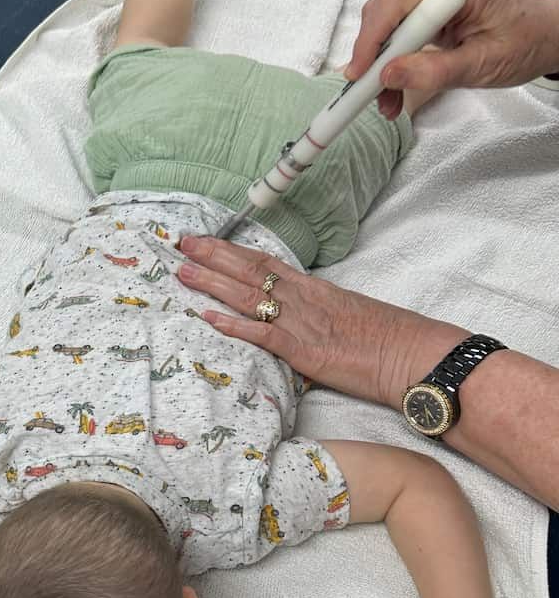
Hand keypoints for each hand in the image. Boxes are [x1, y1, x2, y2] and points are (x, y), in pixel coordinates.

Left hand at [177, 236, 465, 405]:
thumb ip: (321, 316)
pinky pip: (262, 334)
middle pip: (251, 271)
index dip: (233, 252)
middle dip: (213, 257)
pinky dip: (233, 324)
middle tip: (181, 243)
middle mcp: (305, 300)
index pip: (267, 264)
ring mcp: (303, 324)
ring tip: (182, 271)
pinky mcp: (305, 351)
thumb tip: (301, 323)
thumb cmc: (392, 341)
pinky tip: (208, 316)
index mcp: (317, 290)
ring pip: (249, 296)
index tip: (206, 242)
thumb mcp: (351, 318)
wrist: (416, 356)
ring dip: (212, 283)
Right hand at [346, 0, 558, 118]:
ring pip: (388, 23)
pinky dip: (393, 59)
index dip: (371, 39)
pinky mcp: (432, 9)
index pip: (397, 4)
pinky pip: (401, 31)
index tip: (358, 75)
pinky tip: (395, 85)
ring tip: (385, 100)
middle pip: (385, 10)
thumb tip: (388, 76)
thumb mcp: (482, 66)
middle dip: (371, 54)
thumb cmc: (524, 44)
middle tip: (368, 93)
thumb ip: (434, 72)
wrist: (547, 34)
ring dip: (380, 62)